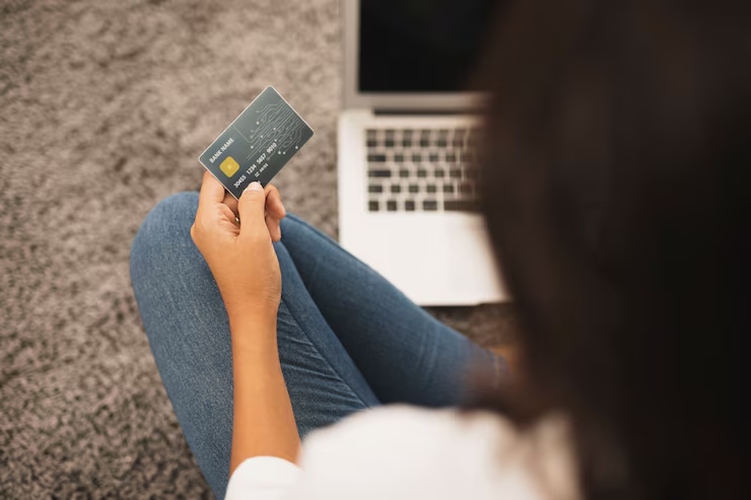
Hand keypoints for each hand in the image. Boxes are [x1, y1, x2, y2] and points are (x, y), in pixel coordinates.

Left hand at [191, 172, 285, 322]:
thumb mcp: (256, 235)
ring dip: (265, 212)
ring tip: (277, 231)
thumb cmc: (253, 278)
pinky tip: (274, 237)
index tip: (250, 154)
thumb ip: (252, 203)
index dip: (232, 165)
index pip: (214, 179)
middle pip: (235, 191)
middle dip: (259, 196)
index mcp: (207, 221)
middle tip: (278, 210)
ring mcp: (221, 233)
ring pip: (245, 204)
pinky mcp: (233, 241)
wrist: (255, 313)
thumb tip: (252, 183)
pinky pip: (248, 220)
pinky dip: (263, 223)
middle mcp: (209, 224)